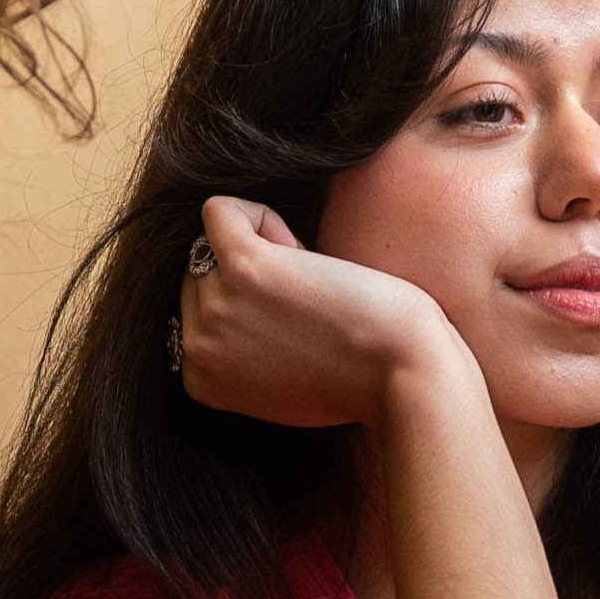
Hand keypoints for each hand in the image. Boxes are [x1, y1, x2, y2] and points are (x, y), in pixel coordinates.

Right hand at [174, 198, 463, 430]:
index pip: (196, 310)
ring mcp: (216, 308)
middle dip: (248, 275)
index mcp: (199, 379)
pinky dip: (258, 215)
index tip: (290, 326)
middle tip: (305, 304)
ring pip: (210, 242)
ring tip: (307, 281)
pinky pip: (220, 210)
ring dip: (261, 248)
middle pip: (200, 274)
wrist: (403, 376)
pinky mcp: (244, 269)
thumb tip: (231, 306)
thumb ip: (239, 357)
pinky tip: (300, 248)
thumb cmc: (359, 378)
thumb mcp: (277, 387)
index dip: (244, 304)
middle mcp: (198, 347)